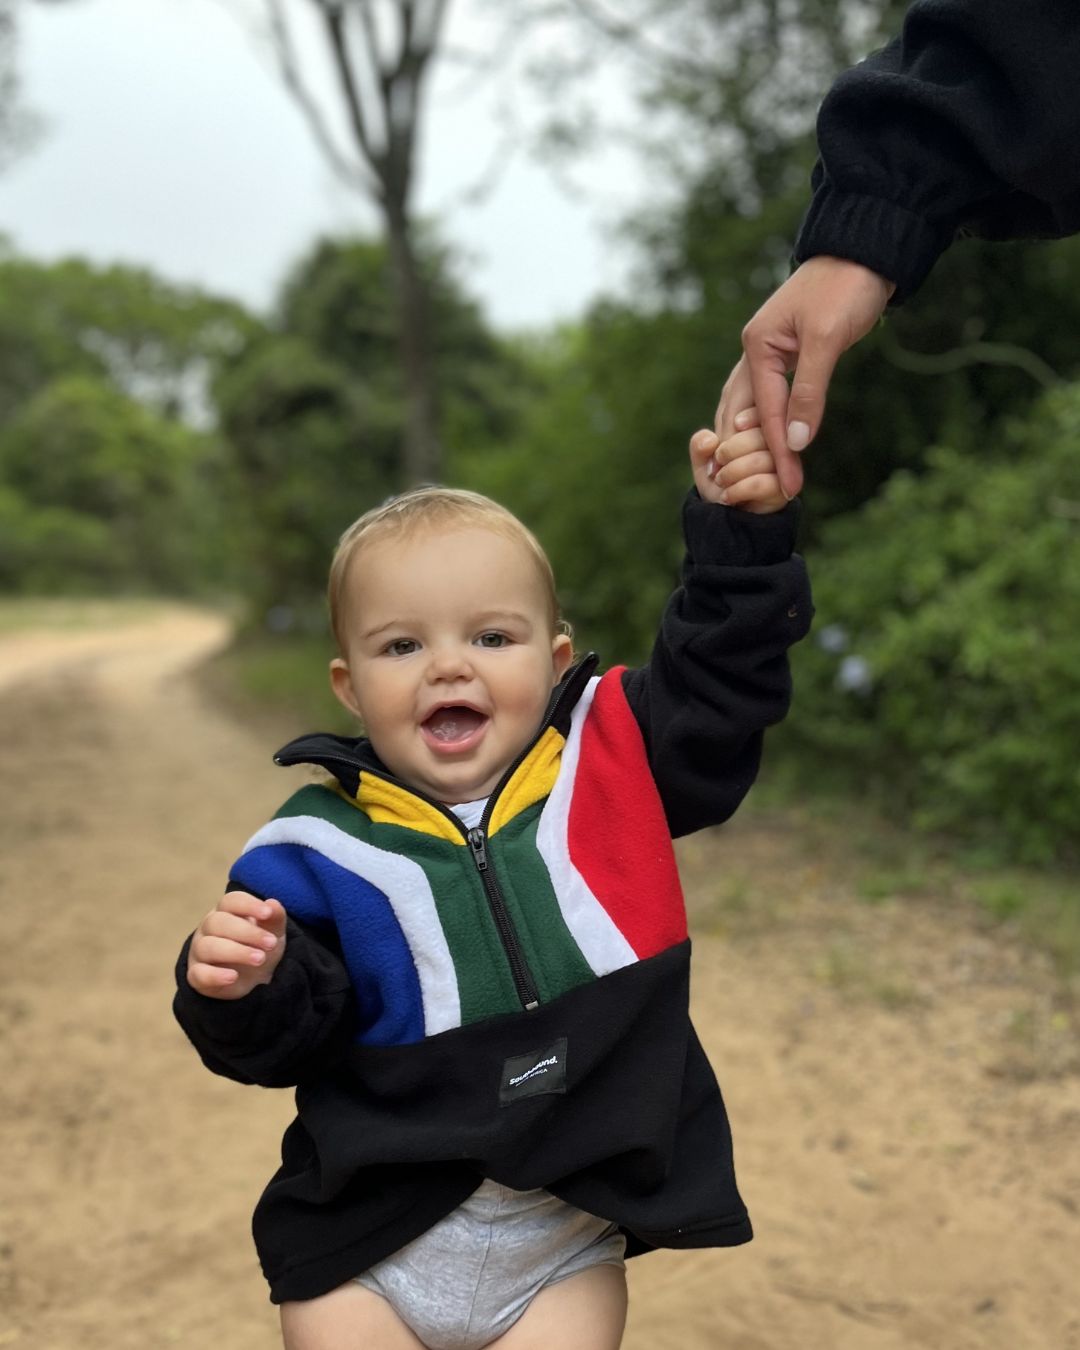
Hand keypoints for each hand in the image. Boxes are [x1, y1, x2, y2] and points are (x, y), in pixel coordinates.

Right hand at [186, 891, 286, 998]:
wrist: (253, 979)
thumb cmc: (259, 946)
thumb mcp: (273, 932)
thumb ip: (274, 917)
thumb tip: (272, 904)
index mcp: (226, 911)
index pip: (231, 901)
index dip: (248, 905)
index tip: (267, 913)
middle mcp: (209, 928)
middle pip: (218, 922)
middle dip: (246, 932)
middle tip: (271, 943)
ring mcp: (199, 951)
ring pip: (208, 947)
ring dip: (236, 952)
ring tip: (259, 959)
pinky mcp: (197, 975)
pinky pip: (199, 973)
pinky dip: (215, 975)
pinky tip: (233, 977)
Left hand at [689, 409, 786, 513]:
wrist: (726, 518)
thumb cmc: (719, 482)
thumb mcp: (704, 461)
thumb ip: (701, 445)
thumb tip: (710, 440)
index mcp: (764, 426)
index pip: (767, 409)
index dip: (749, 417)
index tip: (732, 429)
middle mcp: (781, 443)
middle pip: (765, 433)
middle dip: (731, 449)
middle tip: (717, 464)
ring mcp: (786, 466)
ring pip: (763, 459)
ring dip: (732, 471)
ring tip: (720, 480)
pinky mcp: (785, 490)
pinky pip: (763, 483)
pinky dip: (739, 489)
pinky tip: (728, 496)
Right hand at [715, 257, 895, 497]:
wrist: (864, 251)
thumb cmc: (846, 287)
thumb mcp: (828, 339)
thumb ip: (808, 391)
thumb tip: (795, 441)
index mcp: (757, 346)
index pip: (764, 413)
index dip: (778, 453)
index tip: (788, 488)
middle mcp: (754, 351)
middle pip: (742, 414)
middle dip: (753, 455)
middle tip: (764, 493)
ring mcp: (767, 352)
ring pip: (748, 407)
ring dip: (752, 442)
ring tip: (758, 476)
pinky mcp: (785, 354)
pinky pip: (766, 397)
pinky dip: (766, 422)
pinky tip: (770, 441)